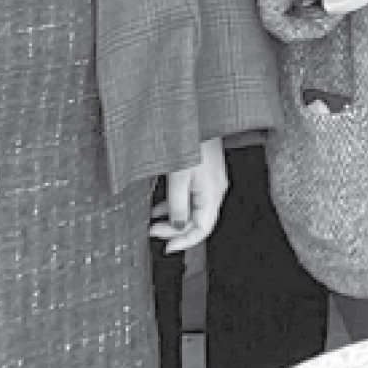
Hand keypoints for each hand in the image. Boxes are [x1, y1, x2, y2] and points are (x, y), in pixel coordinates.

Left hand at [152, 137, 227, 253]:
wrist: (198, 119)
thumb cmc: (189, 145)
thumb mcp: (178, 179)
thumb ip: (177, 206)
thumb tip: (177, 227)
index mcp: (212, 194)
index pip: (203, 228)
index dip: (185, 241)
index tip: (166, 248)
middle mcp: (216, 190)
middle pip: (198, 220)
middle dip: (175, 229)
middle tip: (152, 232)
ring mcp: (211, 181)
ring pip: (194, 209)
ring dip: (174, 217)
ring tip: (152, 220)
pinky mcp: (205, 173)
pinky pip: (192, 196)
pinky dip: (176, 204)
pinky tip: (159, 205)